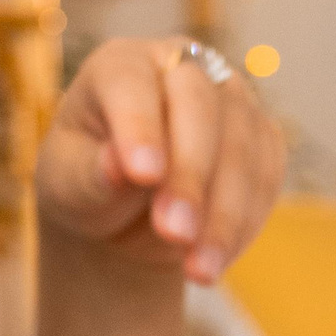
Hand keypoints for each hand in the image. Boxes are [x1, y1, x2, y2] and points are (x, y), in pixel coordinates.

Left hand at [34, 36, 286, 286]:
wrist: (126, 214)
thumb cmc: (88, 188)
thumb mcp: (69, 187)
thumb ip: (90, 175)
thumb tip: (118, 167)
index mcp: (120, 65)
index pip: (132, 83)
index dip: (140, 126)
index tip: (142, 175)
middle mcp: (182, 67)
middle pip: (200, 104)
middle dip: (191, 174)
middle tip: (174, 234)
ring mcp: (230, 99)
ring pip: (243, 145)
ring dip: (225, 213)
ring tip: (198, 270)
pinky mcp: (262, 139)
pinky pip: (266, 177)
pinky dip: (244, 223)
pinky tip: (214, 259)